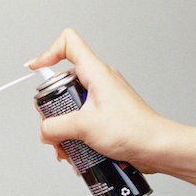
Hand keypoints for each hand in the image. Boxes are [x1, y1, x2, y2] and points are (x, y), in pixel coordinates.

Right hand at [27, 29, 172, 172]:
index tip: (36, 70)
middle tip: (54, 125)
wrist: (159, 148)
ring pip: (71, 105)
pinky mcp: (106, 114)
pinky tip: (76, 151)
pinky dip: (75, 134)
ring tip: (66, 146)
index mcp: (96, 73)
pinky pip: (82, 118)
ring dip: (63, 127)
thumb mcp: (85, 127)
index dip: (48, 52)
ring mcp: (103, 98)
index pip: (68, 44)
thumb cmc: (135, 131)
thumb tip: (44, 130)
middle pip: (63, 82)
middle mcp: (99, 81)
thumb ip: (56, 127)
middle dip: (53, 107)